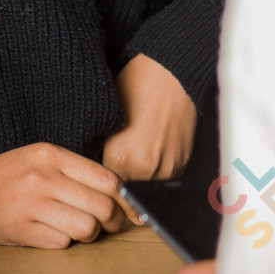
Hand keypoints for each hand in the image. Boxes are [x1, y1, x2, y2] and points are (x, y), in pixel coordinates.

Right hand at [0, 143, 124, 248]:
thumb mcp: (34, 159)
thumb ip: (71, 171)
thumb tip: (115, 193)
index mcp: (49, 154)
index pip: (106, 179)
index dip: (122, 198)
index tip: (124, 208)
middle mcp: (42, 176)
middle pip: (102, 206)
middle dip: (110, 221)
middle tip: (104, 223)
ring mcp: (30, 204)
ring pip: (86, 228)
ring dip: (87, 234)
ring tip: (74, 228)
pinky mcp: (20, 230)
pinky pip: (62, 243)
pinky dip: (61, 242)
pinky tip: (48, 232)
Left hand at [103, 54, 196, 222]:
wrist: (170, 72)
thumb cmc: (134, 87)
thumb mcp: (105, 118)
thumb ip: (98, 150)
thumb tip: (91, 171)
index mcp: (121, 159)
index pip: (104, 193)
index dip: (97, 190)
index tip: (93, 187)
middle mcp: (146, 170)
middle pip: (126, 201)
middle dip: (116, 196)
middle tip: (108, 184)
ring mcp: (168, 169)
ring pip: (147, 198)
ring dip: (136, 192)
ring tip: (127, 173)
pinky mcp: (183, 164)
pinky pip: (163, 185)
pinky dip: (153, 180)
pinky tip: (144, 162)